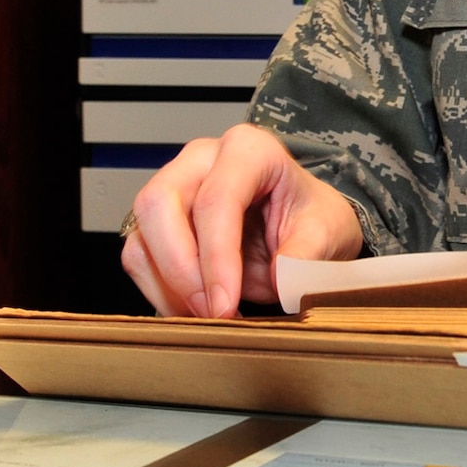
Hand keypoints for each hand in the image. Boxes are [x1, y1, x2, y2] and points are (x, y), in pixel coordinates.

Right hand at [121, 124, 363, 317]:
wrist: (304, 224)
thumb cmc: (312, 217)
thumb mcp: (327, 232)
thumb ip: (305, 254)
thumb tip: (281, 278)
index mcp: (249, 149)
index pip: (217, 199)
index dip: (216, 257)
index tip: (226, 304)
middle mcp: (202, 159)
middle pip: (160, 204)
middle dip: (181, 269)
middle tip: (213, 313)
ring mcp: (174, 186)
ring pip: (142, 233)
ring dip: (169, 285)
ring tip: (208, 316)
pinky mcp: (158, 221)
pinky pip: (139, 257)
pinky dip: (160, 291)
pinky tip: (193, 309)